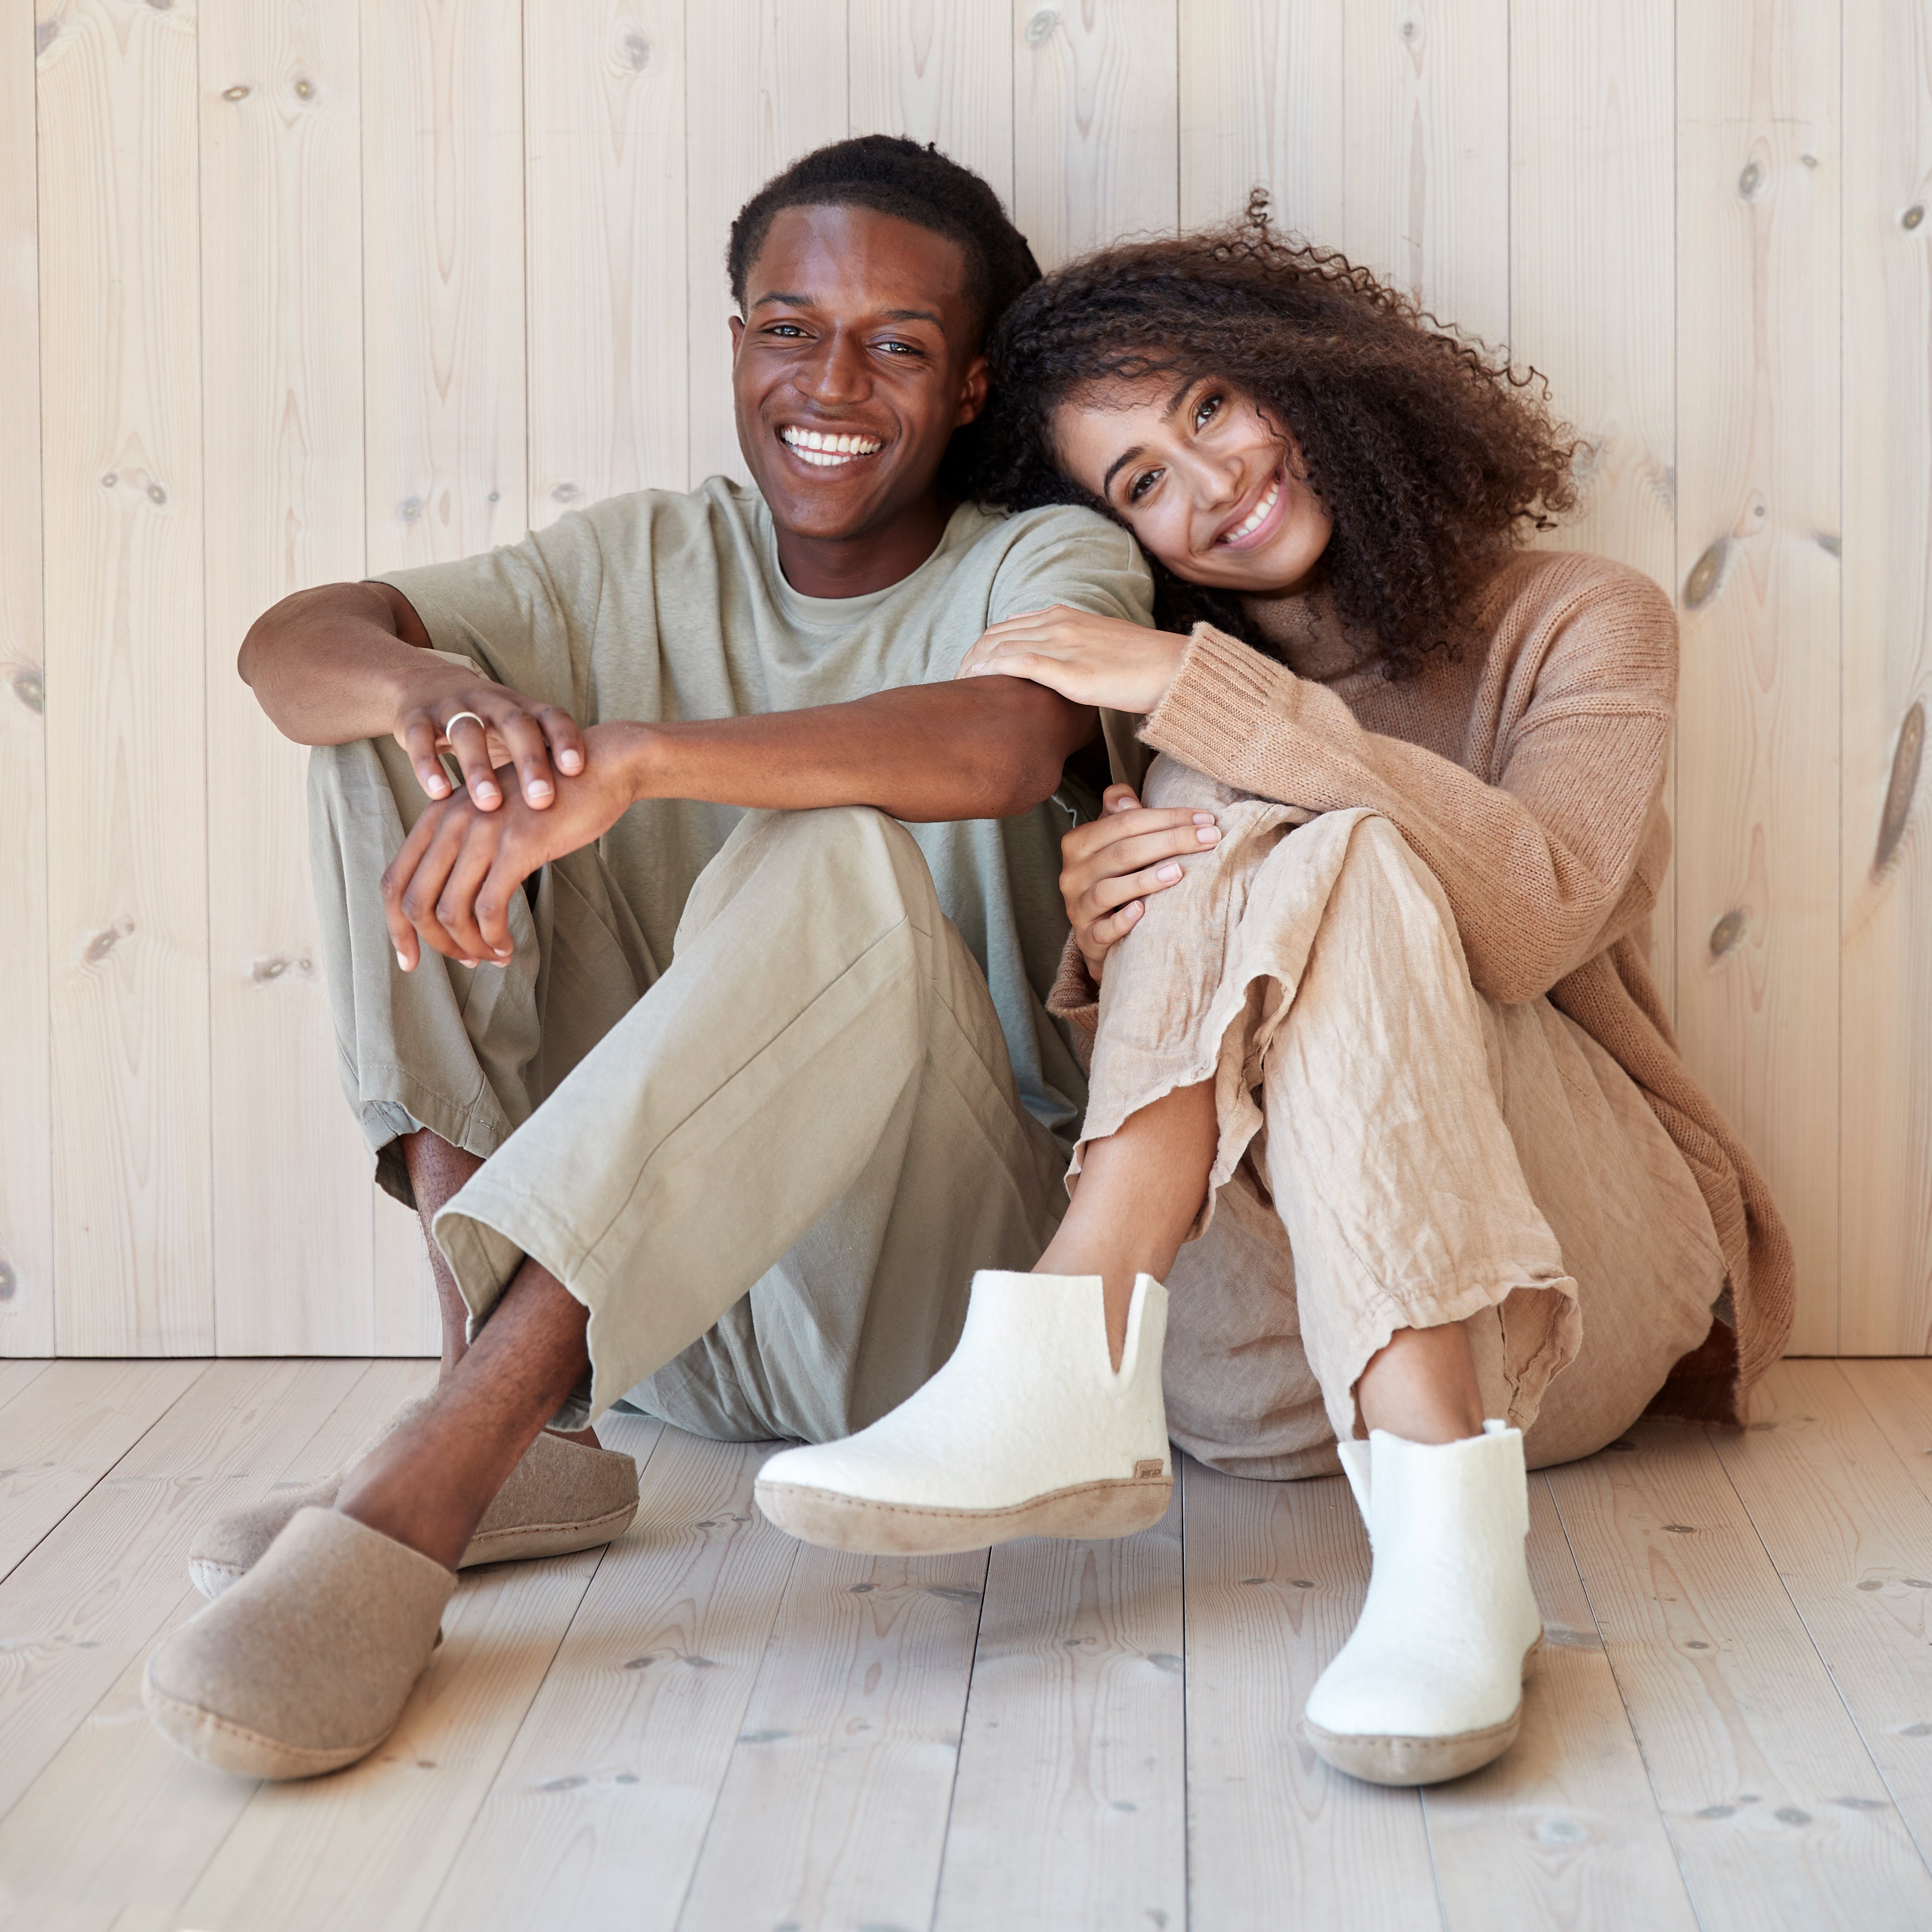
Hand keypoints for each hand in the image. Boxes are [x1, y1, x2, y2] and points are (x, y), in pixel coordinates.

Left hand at [383, 722, 640, 968]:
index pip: (394, 881)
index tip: (410, 959)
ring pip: (450, 911)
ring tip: (492, 956)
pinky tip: (509, 946)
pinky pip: (490, 908)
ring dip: (468, 946)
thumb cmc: (553, 797)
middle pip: (415, 902)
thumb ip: (466, 845)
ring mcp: (483, 831)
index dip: (396, 927)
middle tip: (464, 962)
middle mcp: (451, 821)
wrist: (602, 766)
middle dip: (432, 944)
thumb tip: (450, 901)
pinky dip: (494, 937)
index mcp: (438, 815)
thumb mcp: (495, 815)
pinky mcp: (517, 844)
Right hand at [391, 664, 586, 812]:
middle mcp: (490, 701)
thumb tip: (587, 804)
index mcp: (521, 707)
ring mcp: (452, 707)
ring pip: (467, 731)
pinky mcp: (415, 718)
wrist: (422, 684)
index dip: (566, 739)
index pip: (551, 716)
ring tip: (489, 804)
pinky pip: (420, 739)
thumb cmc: (485, 723)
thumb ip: (543, 761)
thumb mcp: (515, 734)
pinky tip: (439, 794)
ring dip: (479, 769)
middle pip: (515, 724)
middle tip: (541, 800)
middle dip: (530, 761)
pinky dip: (428, 766)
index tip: (577, 770)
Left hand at [957, 606, 1189, 713]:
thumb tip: (1045, 660)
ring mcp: (1062, 644)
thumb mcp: (1098, 647)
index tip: (970, 670)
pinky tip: (975, 683)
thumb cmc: (1140, 665)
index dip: (982, 647)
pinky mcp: (1068, 670)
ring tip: (958, 687)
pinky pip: (1017, 663)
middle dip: (970, 658)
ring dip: (973, 666)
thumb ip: (1069, 647)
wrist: (1173, 669)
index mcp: (1064, 616)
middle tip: (956, 682)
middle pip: (995, 635)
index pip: (1007, 626)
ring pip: (1000, 647)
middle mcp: (1058, 624)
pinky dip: (990, 670)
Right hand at [1060, 784, 1221, 981]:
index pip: (1124, 822)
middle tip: (1209, 838)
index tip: (1205, 818)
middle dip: (1170, 841)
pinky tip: (1142, 911)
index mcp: (1079, 843)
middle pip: (1122, 852)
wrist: (1098, 930)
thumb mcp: (1112, 841)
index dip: (1166, 817)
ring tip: (1179, 872)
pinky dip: (1122, 921)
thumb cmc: (1113, 877)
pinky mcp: (1087, 938)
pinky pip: (1102, 930)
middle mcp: (1073, 874)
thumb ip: (1119, 814)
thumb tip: (1127, 798)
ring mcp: (1078, 907)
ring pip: (1108, 890)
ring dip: (1145, 880)